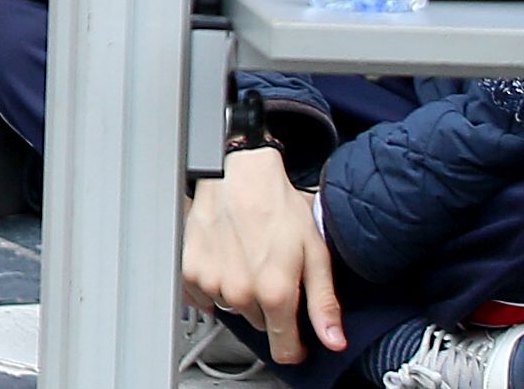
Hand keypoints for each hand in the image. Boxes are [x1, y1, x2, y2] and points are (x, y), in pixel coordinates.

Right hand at [179, 149, 344, 366]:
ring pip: (233, 308)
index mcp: (274, 292)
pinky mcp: (190, 269)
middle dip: (269, 308)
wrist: (238, 174)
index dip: (296, 346)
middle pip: (259, 325)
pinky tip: (226, 260)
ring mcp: (211, 281)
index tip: (298, 337)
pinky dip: (216, 284)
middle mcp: (240, 292)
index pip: (284, 350)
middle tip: (273, 273)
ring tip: (249, 260)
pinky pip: (204, 296)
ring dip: (242, 294)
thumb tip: (334, 340)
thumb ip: (324, 304)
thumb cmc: (277, 206)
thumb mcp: (316, 254)